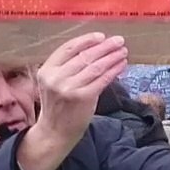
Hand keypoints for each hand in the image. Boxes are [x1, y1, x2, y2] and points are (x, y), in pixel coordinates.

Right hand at [18, 33, 127, 169]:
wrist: (55, 132)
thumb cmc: (58, 106)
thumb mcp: (54, 83)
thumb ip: (68, 67)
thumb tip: (96, 50)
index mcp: (47, 70)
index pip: (68, 48)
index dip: (86, 40)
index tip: (101, 36)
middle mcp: (56, 78)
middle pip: (84, 56)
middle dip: (105, 47)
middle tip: (119, 41)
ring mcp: (69, 88)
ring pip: (95, 67)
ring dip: (112, 57)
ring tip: (123, 52)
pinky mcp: (82, 98)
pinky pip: (102, 80)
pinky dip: (113, 71)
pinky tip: (121, 66)